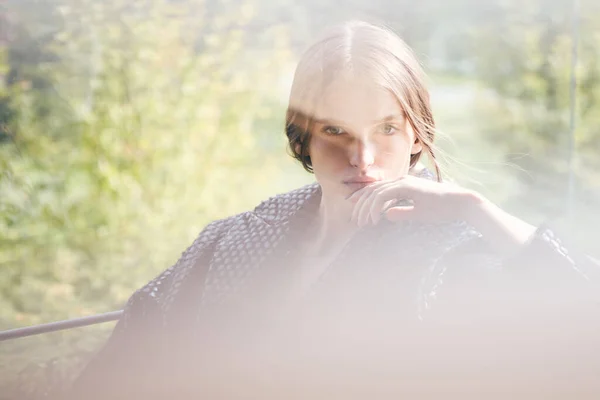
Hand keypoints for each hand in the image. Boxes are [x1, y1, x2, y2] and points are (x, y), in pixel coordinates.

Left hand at [347, 175, 475, 227]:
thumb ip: (401, 212)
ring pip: (375, 193)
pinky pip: (383, 196)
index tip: (354, 209)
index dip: (363, 198)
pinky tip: (374, 219)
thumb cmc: (442, 209)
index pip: (377, 189)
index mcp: (403, 185)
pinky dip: (375, 207)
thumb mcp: (417, 213)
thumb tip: (387, 215)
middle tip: (355, 219)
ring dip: (366, 208)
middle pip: (372, 190)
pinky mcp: (408, 187)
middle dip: (360, 204)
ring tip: (363, 222)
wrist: (460, 203)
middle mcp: (402, 181)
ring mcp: (405, 182)